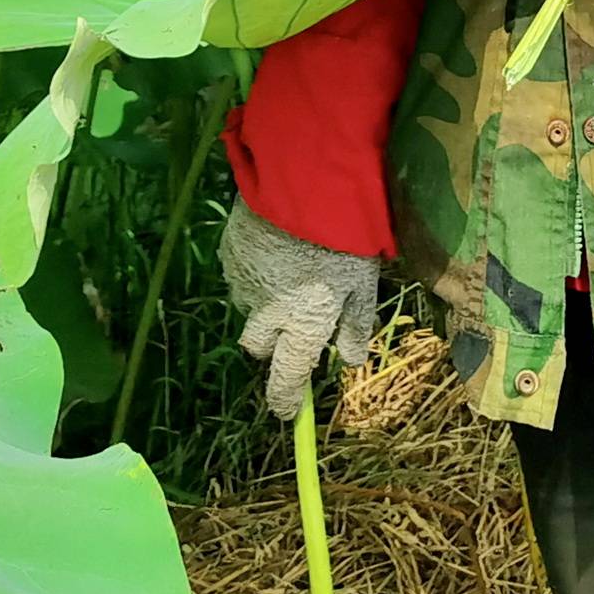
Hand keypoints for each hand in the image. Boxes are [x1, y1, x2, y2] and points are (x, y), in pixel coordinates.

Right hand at [223, 206, 380, 417]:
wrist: (304, 182)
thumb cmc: (344, 237)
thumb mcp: (363, 283)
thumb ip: (356, 324)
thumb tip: (351, 361)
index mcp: (302, 323)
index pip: (286, 376)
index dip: (284, 398)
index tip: (287, 410)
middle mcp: (266, 311)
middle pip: (258, 347)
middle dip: (273, 343)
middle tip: (294, 320)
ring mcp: (243, 281)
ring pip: (248, 308)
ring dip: (264, 303)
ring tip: (289, 271)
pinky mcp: (230, 252)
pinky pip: (239, 275)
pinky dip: (255, 272)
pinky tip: (275, 249)